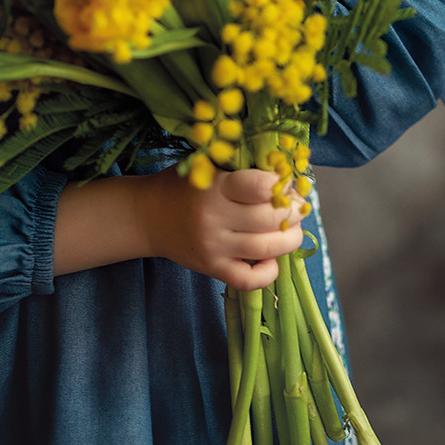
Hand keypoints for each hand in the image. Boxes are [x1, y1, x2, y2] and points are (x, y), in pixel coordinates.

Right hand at [142, 164, 305, 290]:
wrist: (147, 216)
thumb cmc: (181, 185)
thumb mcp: (205, 164)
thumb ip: (238, 167)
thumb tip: (283, 172)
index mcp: (214, 187)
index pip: (259, 187)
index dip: (281, 184)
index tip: (285, 181)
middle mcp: (214, 219)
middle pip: (270, 218)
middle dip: (294, 210)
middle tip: (297, 204)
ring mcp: (214, 248)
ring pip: (267, 249)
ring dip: (291, 238)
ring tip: (293, 228)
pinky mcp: (212, 269)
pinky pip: (249, 280)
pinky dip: (269, 272)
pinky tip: (272, 259)